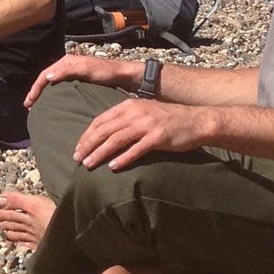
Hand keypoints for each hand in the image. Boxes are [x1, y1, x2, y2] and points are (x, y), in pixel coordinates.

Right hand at [24, 51, 142, 105]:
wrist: (126, 76)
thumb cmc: (107, 72)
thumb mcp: (87, 69)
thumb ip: (67, 71)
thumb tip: (47, 77)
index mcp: (67, 62)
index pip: (45, 75)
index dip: (35, 88)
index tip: (29, 102)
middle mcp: (68, 67)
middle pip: (47, 79)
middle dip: (36, 92)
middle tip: (29, 107)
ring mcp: (74, 75)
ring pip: (53, 85)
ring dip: (44, 95)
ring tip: (38, 108)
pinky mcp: (81, 83)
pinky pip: (62, 89)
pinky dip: (54, 97)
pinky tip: (54, 106)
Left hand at [72, 98, 218, 169]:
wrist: (195, 121)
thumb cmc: (168, 119)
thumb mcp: (143, 112)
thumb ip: (125, 120)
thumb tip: (104, 136)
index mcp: (128, 105)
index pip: (101, 120)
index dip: (87, 135)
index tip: (78, 148)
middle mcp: (135, 113)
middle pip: (105, 130)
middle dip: (88, 145)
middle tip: (77, 159)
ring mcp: (147, 124)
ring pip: (116, 140)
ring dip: (100, 153)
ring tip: (89, 164)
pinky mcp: (158, 137)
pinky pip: (136, 149)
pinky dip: (123, 159)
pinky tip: (113, 167)